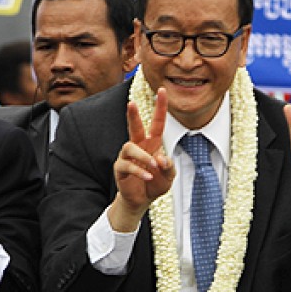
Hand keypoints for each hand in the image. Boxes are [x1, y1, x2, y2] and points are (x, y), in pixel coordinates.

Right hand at [108, 88, 174, 230]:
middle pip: (135, 126)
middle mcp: (139, 146)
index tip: (162, 91)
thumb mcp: (169, 176)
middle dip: (133, 115)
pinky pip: (127, 165)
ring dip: (143, 156)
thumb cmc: (155, 184)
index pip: (157, 122)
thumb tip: (160, 158)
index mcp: (152, 144)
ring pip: (130, 147)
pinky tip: (148, 177)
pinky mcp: (120, 168)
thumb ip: (169, 166)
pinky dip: (139, 171)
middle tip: (131, 103)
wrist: (141, 201)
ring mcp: (127, 157)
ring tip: (153, 166)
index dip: (160, 107)